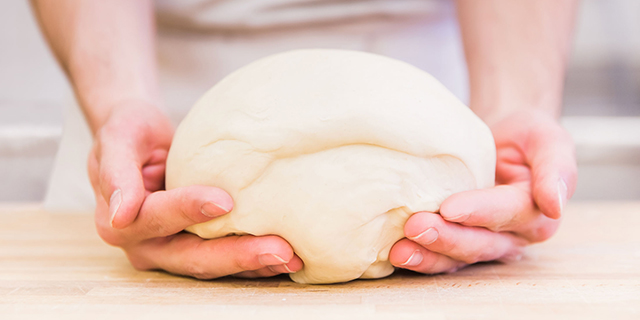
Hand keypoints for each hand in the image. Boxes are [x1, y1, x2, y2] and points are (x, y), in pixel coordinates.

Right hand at [89, 102, 302, 277]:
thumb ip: (117, 172)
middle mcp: (146, 246)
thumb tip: (120, 216)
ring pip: (212, 266)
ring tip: (291, 259)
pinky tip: (286, 258)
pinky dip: (254, 262)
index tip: (226, 201)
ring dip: (253, 265)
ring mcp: (172, 252)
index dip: (190, 210)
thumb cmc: (132, 131)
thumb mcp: (119, 137)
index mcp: (120, 223)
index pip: (158, 217)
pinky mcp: (194, 250)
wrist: (142, 141)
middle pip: (192, 256)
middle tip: (279, 250)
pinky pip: (224, 260)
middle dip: (237, 255)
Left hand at [389, 110, 576, 272]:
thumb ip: (556, 169)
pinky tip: (396, 252)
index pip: (507, 213)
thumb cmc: (526, 138)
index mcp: (536, 213)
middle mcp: (510, 236)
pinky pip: (440, 255)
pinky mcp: (457, 241)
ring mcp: (482, 242)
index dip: (479, 212)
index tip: (449, 208)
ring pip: (457, 258)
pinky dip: (419, 256)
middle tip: (416, 226)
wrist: (502, 138)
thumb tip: (555, 205)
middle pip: (479, 243)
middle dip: (447, 238)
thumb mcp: (548, 140)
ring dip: (428, 256)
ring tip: (401, 250)